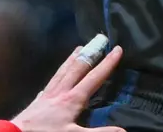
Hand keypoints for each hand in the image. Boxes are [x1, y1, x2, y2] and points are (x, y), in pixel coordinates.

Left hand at [11, 39, 125, 131]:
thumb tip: (123, 129)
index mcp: (72, 99)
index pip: (94, 78)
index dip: (107, 64)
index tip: (117, 49)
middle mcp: (60, 92)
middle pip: (77, 68)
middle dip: (91, 54)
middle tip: (99, 40)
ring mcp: (48, 94)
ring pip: (63, 71)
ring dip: (73, 59)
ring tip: (79, 48)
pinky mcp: (39, 100)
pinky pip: (52, 80)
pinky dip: (59, 72)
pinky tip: (58, 74)